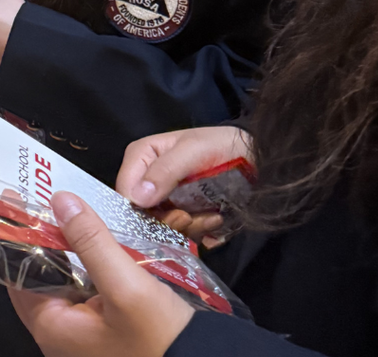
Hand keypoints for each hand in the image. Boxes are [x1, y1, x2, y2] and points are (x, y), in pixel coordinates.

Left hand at [8, 192, 193, 356]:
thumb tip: (59, 200)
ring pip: (64, 281)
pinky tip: (95, 241)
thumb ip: (90, 242)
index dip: (17, 234)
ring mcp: (84, 336)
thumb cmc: (162, 338)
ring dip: (65, 248)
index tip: (16, 200)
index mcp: (53, 328)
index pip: (17, 274)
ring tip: (67, 210)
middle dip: (41, 237)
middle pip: (39, 276)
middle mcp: (61, 336)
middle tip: (44, 198)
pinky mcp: (106, 333)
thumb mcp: (126, 287)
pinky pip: (86, 291)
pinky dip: (86, 265)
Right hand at [116, 126, 251, 242]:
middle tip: (190, 217)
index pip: (125, 190)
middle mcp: (147, 179)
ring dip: (187, 227)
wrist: (252, 156)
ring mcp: (164, 198)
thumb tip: (136, 199)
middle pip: (142, 213)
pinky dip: (197, 230)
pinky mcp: (181, 211)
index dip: (139, 209)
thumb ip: (164, 172)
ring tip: (211, 217)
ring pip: (162, 226)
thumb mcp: (191, 152)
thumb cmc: (220, 146)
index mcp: (141, 157)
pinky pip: (180, 231)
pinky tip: (214, 219)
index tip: (168, 215)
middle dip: (168, 221)